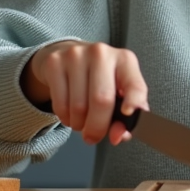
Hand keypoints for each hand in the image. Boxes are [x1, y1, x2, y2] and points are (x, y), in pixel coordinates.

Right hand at [20, 40, 148, 146]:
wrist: (67, 55)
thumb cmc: (98, 78)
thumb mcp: (117, 91)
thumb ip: (124, 116)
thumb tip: (119, 136)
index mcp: (125, 60)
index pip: (134, 84)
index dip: (134, 101)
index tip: (128, 113)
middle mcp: (101, 54)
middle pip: (101, 100)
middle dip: (97, 127)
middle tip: (94, 136)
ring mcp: (76, 55)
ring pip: (78, 107)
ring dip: (79, 124)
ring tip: (81, 120)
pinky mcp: (55, 63)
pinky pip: (60, 104)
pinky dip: (66, 118)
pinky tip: (69, 113)